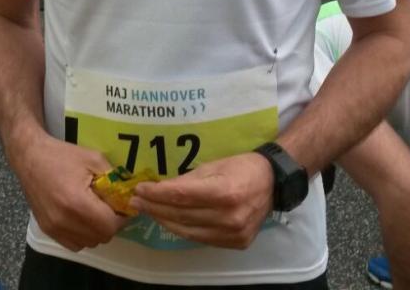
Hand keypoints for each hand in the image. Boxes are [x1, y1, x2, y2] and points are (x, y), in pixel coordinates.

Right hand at [14, 131, 126, 251]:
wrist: (30, 157)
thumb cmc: (62, 155)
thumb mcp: (93, 158)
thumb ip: (113, 178)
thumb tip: (128, 193)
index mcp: (77, 202)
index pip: (109, 225)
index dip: (122, 217)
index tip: (124, 205)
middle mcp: (64, 221)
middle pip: (101, 237)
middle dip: (111, 224)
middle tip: (112, 207)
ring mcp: (53, 229)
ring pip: (88, 243)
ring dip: (97, 231)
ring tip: (97, 211)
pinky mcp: (47, 230)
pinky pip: (73, 244)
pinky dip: (83, 236)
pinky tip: (83, 218)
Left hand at [131, 152, 273, 248]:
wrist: (273, 183)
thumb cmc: (242, 167)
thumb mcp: (215, 165)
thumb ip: (189, 179)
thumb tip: (162, 189)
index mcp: (224, 192)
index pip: (180, 196)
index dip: (157, 194)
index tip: (140, 189)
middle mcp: (228, 217)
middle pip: (181, 215)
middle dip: (155, 207)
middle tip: (137, 201)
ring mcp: (232, 234)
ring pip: (187, 231)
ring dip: (164, 221)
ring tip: (148, 211)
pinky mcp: (234, 244)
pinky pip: (200, 238)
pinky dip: (183, 229)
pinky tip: (170, 221)